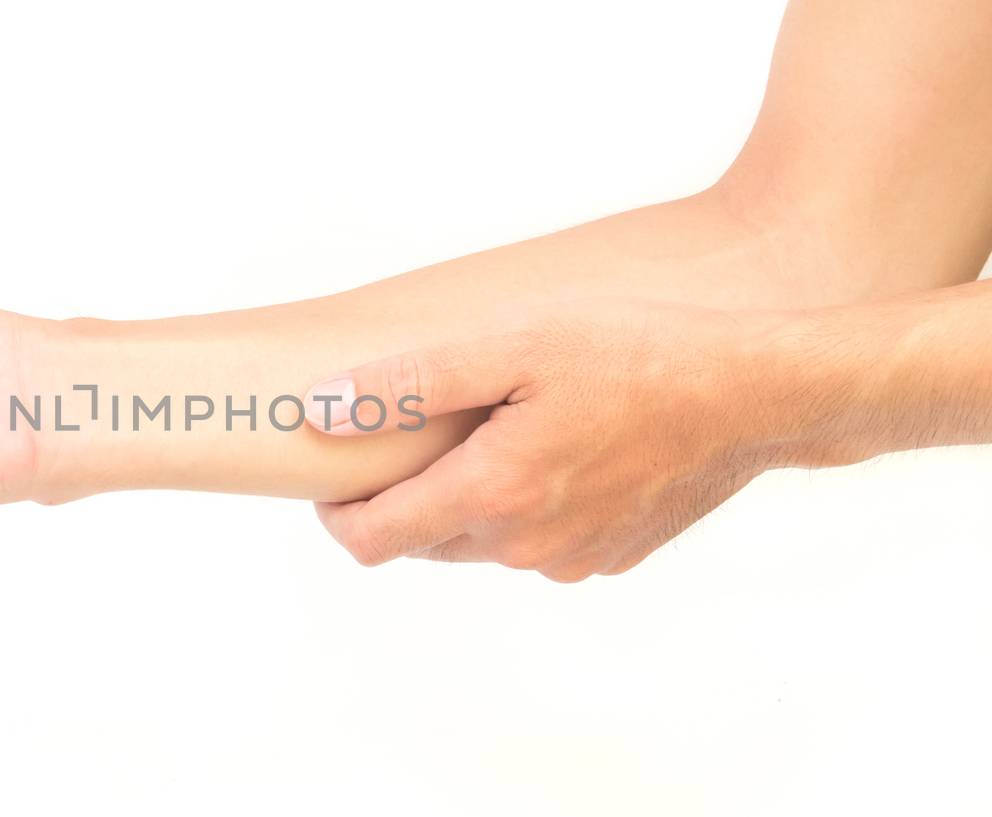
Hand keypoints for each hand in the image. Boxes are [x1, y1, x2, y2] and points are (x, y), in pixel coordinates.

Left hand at [306, 301, 783, 580]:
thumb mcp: (511, 346)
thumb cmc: (637, 354)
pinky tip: (549, 449)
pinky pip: (532, 544)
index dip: (337, 512)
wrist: (756, 394)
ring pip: (477, 544)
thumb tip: (322, 411)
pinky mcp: (606, 558)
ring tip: (488, 430)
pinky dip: (519, 508)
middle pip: (420, 542)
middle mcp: (525, 547)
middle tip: (411, 433)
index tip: (335, 471)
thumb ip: (408, 384)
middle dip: (400, 497)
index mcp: (492, 496)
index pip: (372, 540)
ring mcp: (568, 561)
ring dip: (462, 501)